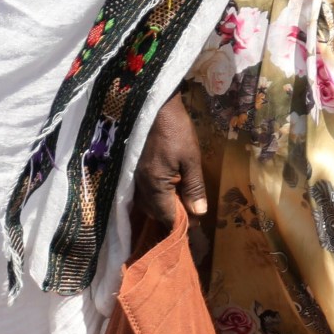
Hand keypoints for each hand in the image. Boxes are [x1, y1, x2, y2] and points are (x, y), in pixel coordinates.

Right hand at [133, 95, 206, 224]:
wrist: (155, 108)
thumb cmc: (177, 131)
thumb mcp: (191, 159)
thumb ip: (194, 187)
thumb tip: (199, 213)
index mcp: (155, 185)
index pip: (167, 216)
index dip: (182, 223)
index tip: (197, 225)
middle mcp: (140, 187)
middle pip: (155, 213)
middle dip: (173, 217)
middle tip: (193, 214)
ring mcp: (135, 180)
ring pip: (148, 205)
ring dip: (164, 208)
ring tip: (184, 204)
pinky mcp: (134, 172)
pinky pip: (144, 194)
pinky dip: (157, 198)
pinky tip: (170, 192)